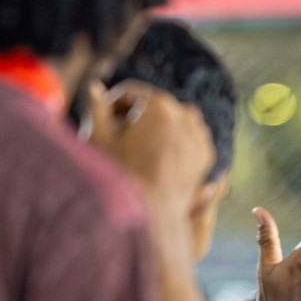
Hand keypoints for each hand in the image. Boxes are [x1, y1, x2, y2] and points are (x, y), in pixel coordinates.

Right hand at [86, 80, 212, 217]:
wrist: (150, 214)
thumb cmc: (118, 176)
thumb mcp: (99, 139)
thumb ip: (97, 108)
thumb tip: (95, 87)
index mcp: (158, 106)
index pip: (132, 92)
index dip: (113, 103)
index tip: (103, 117)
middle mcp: (185, 116)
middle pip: (154, 105)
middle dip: (135, 114)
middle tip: (116, 133)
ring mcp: (199, 135)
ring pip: (174, 120)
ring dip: (156, 126)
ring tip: (136, 145)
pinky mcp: (205, 155)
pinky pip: (188, 138)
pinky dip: (174, 140)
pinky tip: (155, 155)